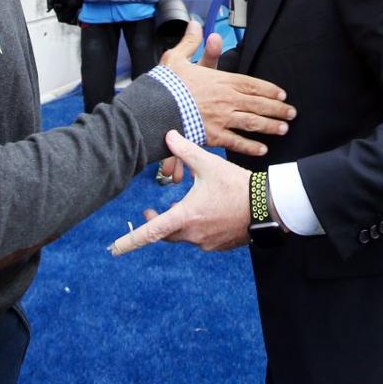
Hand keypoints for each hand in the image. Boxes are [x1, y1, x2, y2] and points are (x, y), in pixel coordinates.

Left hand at [111, 131, 250, 254]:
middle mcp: (194, 234)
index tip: (113, 250)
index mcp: (186, 216)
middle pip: (165, 234)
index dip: (129, 241)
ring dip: (178, 224)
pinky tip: (205, 213)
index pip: (150, 233)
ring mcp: (207, 242)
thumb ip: (185, 150)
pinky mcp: (220, 245)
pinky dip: (196, 227)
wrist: (269, 206)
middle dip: (155, 225)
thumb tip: (168, 134)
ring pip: (183, 235)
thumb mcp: (209, 164)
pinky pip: (200, 238)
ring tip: (179, 207)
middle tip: (149, 214)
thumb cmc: (237, 185)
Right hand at [159, 22, 292, 156]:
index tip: (282, 95)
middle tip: (291, 114)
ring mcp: (221, 118)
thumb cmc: (165, 84)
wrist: (154, 108)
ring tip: (283, 130)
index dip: (269, 90)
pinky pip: (236, 142)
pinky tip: (262, 150)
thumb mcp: (177, 58)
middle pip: (258, 104)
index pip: (252, 84)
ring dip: (270, 126)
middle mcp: (226, 99)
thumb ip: (191, 43)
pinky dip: (250, 146)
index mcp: (221, 80)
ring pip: (252, 123)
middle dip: (277, 109)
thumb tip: (195, 24)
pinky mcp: (213, 136)